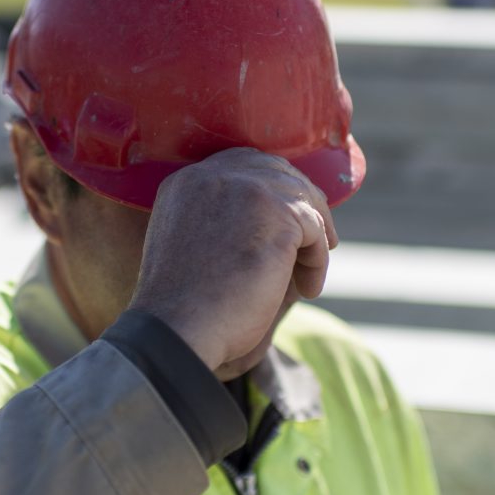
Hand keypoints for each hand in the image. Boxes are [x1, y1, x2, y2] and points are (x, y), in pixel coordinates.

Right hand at [129, 149, 337, 379]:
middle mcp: (213, 175)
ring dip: (312, 239)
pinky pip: (315, 229)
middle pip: (278, 172)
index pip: (244, 165)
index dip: (273, 191)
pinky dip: (317, 261)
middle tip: (316, 242)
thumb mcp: (192, 246)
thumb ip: (222, 221)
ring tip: (309, 275)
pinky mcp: (276, 213)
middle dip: (301, 206)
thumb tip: (280, 217)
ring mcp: (246, 189)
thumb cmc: (184, 307)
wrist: (177, 329)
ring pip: (301, 199)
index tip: (288, 223)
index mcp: (186, 181)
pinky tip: (307, 289)